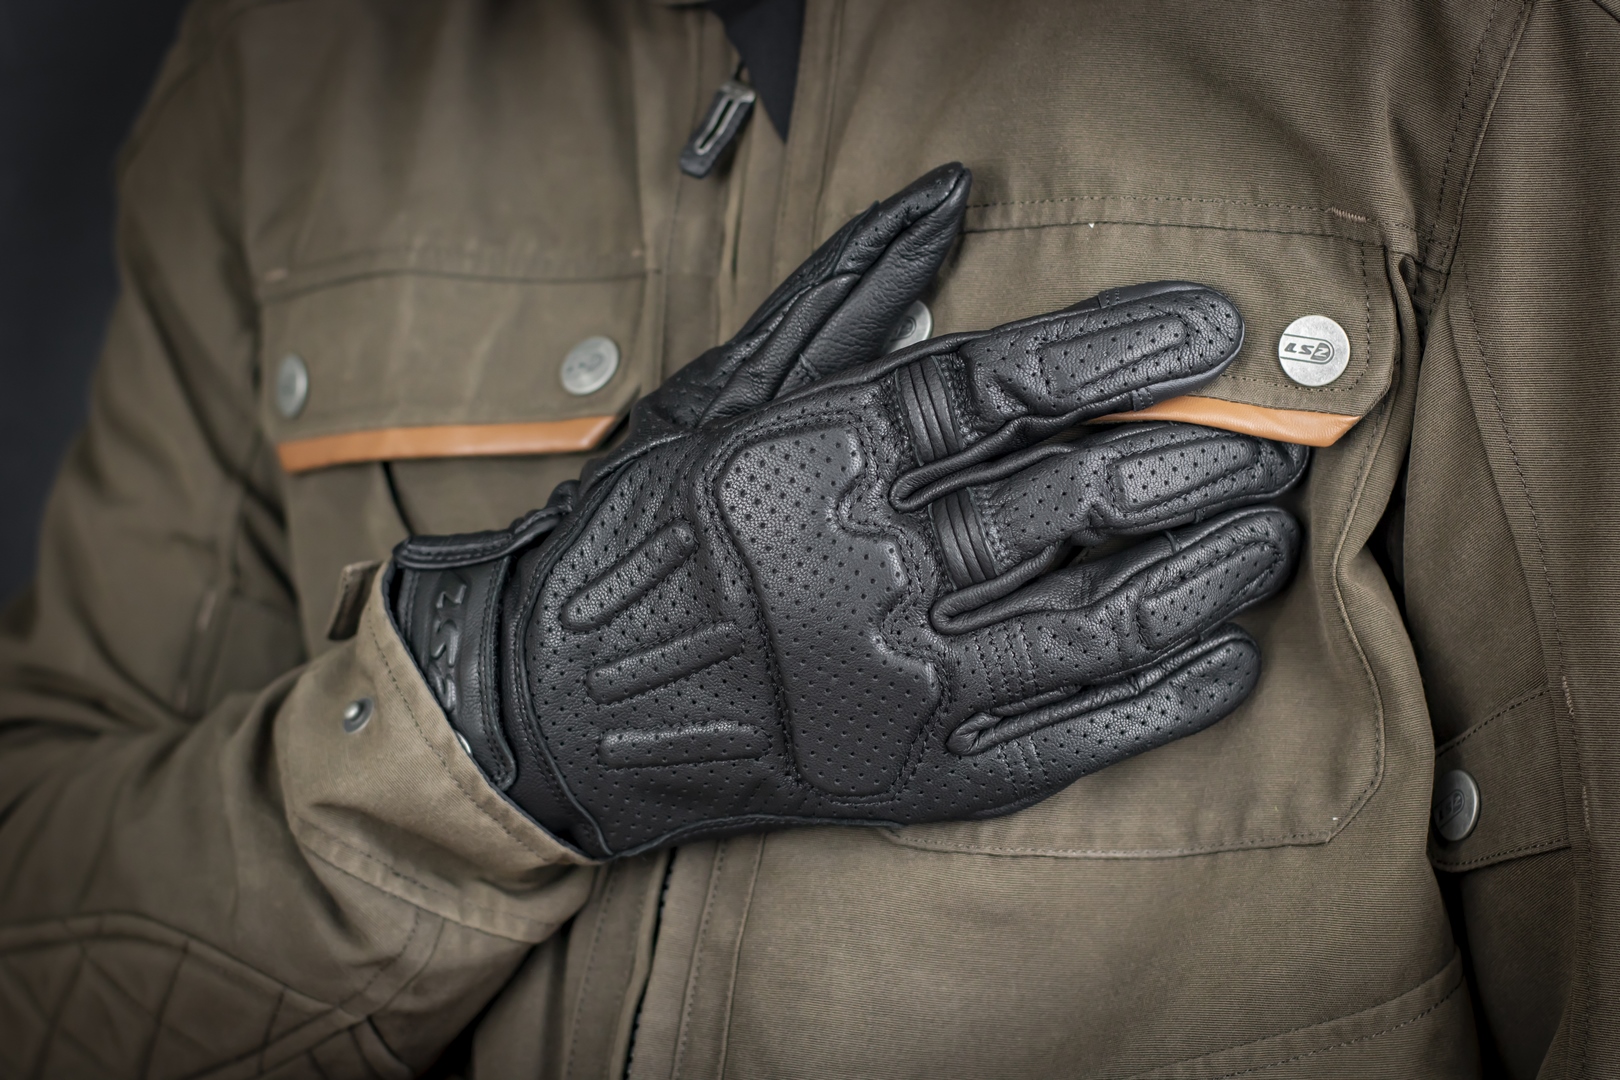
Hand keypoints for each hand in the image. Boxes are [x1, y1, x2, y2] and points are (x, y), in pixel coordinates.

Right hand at [393, 170, 1305, 858]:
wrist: (562, 700)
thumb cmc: (645, 536)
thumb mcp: (722, 393)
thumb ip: (839, 294)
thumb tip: (945, 199)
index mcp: (821, 462)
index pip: (1002, 388)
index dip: (1119, 352)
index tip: (1214, 331)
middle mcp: (867, 571)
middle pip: (1069, 502)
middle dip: (1195, 462)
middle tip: (1272, 442)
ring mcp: (896, 682)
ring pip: (1093, 620)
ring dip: (1202, 573)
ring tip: (1271, 536)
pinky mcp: (914, 773)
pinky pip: (1063, 739)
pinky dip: (1159, 702)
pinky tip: (1228, 661)